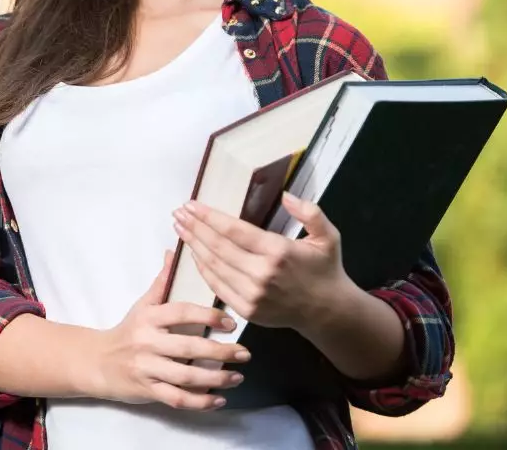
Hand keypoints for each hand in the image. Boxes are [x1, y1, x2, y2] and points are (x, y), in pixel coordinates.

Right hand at [90, 250, 252, 408]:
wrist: (98, 362)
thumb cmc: (128, 331)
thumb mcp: (142, 305)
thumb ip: (161, 283)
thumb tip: (173, 253)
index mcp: (148, 318)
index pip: (180, 313)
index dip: (206, 316)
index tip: (230, 322)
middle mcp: (147, 343)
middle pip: (188, 348)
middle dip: (220, 352)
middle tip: (244, 353)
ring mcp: (147, 368)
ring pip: (185, 377)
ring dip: (216, 378)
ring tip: (238, 376)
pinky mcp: (148, 391)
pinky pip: (177, 399)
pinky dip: (200, 401)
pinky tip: (219, 399)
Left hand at [172, 192, 354, 331]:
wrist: (327, 311)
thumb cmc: (325, 269)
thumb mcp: (328, 236)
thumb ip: (310, 213)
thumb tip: (286, 196)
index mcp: (278, 251)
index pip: (234, 230)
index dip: (208, 217)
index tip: (191, 205)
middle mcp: (262, 273)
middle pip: (218, 247)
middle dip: (194, 228)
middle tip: (178, 213)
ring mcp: (253, 295)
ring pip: (214, 266)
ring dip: (193, 246)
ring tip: (180, 229)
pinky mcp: (247, 310)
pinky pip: (217, 286)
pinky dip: (203, 269)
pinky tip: (194, 254)